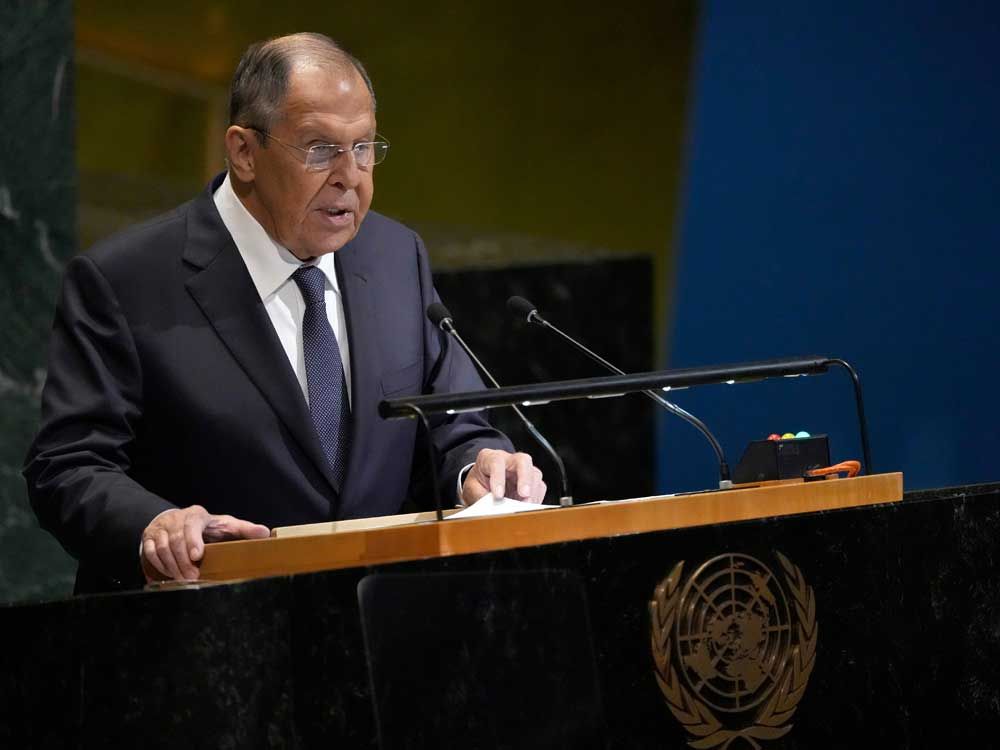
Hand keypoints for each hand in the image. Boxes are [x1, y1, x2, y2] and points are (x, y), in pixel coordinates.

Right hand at [140, 505, 269, 582]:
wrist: (178, 522)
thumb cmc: (207, 527)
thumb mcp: (226, 525)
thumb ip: (244, 529)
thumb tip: (265, 533)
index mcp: (196, 515)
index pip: (192, 524)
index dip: (193, 540)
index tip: (198, 556)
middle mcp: (176, 519)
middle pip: (176, 540)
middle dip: (184, 561)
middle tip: (193, 577)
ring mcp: (161, 528)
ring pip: (162, 548)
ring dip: (173, 566)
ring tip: (184, 579)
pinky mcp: (150, 538)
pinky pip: (150, 552)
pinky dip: (159, 565)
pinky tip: (170, 574)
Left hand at [461, 449, 545, 504]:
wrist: (484, 484)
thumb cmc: (478, 483)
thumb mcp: (472, 489)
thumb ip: (480, 496)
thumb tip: (491, 508)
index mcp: (490, 457)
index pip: (496, 462)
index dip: (498, 478)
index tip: (498, 496)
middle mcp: (509, 460)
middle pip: (523, 460)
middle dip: (525, 478)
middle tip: (524, 494)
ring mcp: (523, 469)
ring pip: (534, 474)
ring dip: (532, 493)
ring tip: (524, 507)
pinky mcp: (532, 480)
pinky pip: (540, 488)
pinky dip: (535, 499)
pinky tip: (527, 508)